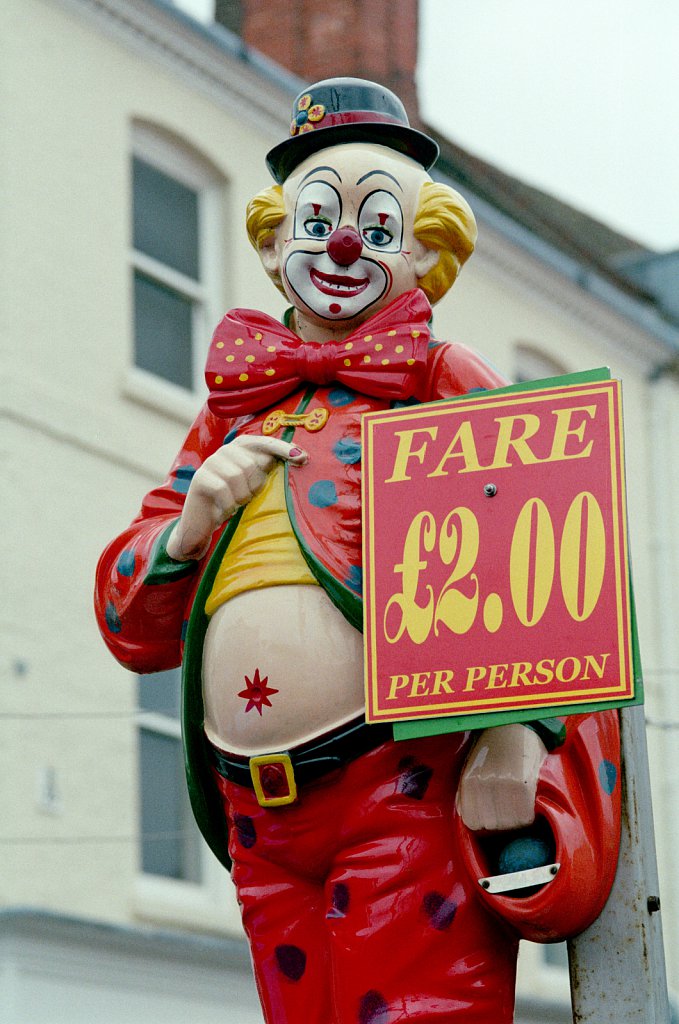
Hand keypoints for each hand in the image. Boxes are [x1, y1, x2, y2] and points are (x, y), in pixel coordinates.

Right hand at [166, 435, 306, 561]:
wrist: (202, 525)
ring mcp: (211, 462)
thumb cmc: (234, 503)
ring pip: (236, 476)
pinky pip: (222, 489)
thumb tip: (301, 459)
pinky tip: (225, 510)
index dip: (283, 449)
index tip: (302, 458)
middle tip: (247, 498)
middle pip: (251, 464)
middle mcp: (226, 450)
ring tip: (236, 504)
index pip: (265, 442)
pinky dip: (228, 504)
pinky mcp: (200, 478)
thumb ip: (269, 472)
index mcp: (242, 448)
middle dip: (254, 486)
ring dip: (241, 497)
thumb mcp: (254, 486)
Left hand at [457, 724, 547, 831]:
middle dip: (500, 821)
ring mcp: (503, 785)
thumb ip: (465, 792)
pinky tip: (527, 803)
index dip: (483, 822)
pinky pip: (526, 816)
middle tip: (507, 809)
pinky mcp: (523, 784)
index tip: (491, 816)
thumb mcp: (471, 767)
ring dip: (516, 820)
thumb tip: (465, 815)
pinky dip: (528, 815)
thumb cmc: (491, 749)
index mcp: (469, 781)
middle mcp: (484, 784)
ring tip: (518, 805)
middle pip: (492, 825)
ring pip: (510, 824)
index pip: (472, 822)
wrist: (514, 726)